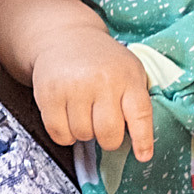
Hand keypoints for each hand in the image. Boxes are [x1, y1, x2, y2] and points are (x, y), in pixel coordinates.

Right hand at [30, 27, 157, 160]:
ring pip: (82, 135)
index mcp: (128, 76)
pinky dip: (64, 134)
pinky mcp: (50, 94)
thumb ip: (137, 101)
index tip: (143, 156)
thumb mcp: (129, 71)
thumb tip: (141, 145)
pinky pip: (59, 134)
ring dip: (84, 133)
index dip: (143, 140)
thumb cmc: (103, 62)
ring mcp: (75, 87)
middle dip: (108, 139)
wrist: (66, 37)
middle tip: (104, 127)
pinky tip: (67, 117)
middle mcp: (103, 81)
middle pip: (108, 134)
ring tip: (84, 113)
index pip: (141, 114)